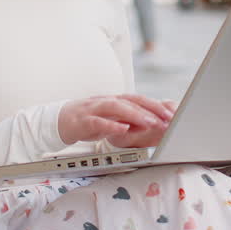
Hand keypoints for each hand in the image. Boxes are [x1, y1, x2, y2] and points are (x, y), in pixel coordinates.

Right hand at [58, 94, 176, 147]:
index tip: (171, 114)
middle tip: (167, 119)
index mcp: (115, 100)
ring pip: (117, 107)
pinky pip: (99, 121)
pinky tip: (123, 130)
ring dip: (135, 115)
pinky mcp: (83, 120)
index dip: (155, 105)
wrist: (59, 121)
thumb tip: (147, 126)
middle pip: (131, 100)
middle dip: (151, 109)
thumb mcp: (111, 121)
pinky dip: (112, 125)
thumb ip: (128, 122)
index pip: (138, 99)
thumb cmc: (88, 121)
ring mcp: (94, 108)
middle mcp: (107, 101)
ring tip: (150, 123)